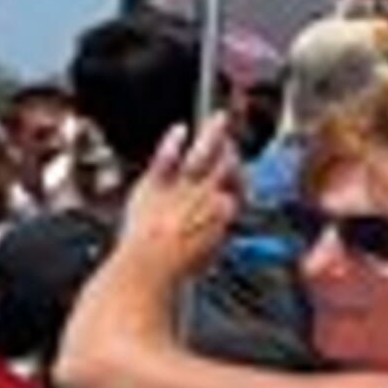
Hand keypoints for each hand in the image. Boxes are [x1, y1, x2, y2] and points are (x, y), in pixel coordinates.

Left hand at [119, 120, 241, 278]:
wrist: (149, 263)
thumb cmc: (175, 269)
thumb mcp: (206, 260)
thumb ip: (212, 243)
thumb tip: (211, 241)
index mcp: (223, 215)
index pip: (237, 192)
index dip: (238, 184)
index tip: (236, 180)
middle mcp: (206, 195)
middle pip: (227, 166)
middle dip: (232, 152)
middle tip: (233, 141)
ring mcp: (181, 185)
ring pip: (203, 153)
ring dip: (213, 133)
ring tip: (218, 118)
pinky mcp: (156, 182)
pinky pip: (167, 157)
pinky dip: (173, 141)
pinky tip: (178, 129)